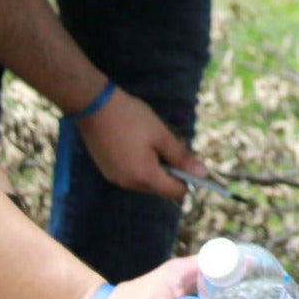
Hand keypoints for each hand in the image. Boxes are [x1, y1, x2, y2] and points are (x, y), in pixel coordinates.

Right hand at [76, 88, 201, 200]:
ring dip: (157, 164)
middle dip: (173, 168)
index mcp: (143, 177)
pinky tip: (140, 141)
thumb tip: (204, 173)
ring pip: (147, 179)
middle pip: (160, 187)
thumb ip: (182, 157)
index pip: (175, 192)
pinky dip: (142, 163)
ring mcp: (114, 178)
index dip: (189, 179)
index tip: (190, 159)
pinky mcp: (107, 169)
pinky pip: (132, 173)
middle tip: (173, 141)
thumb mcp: (162, 135)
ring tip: (156, 138)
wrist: (94, 106)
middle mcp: (127, 184)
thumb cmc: (131, 118)